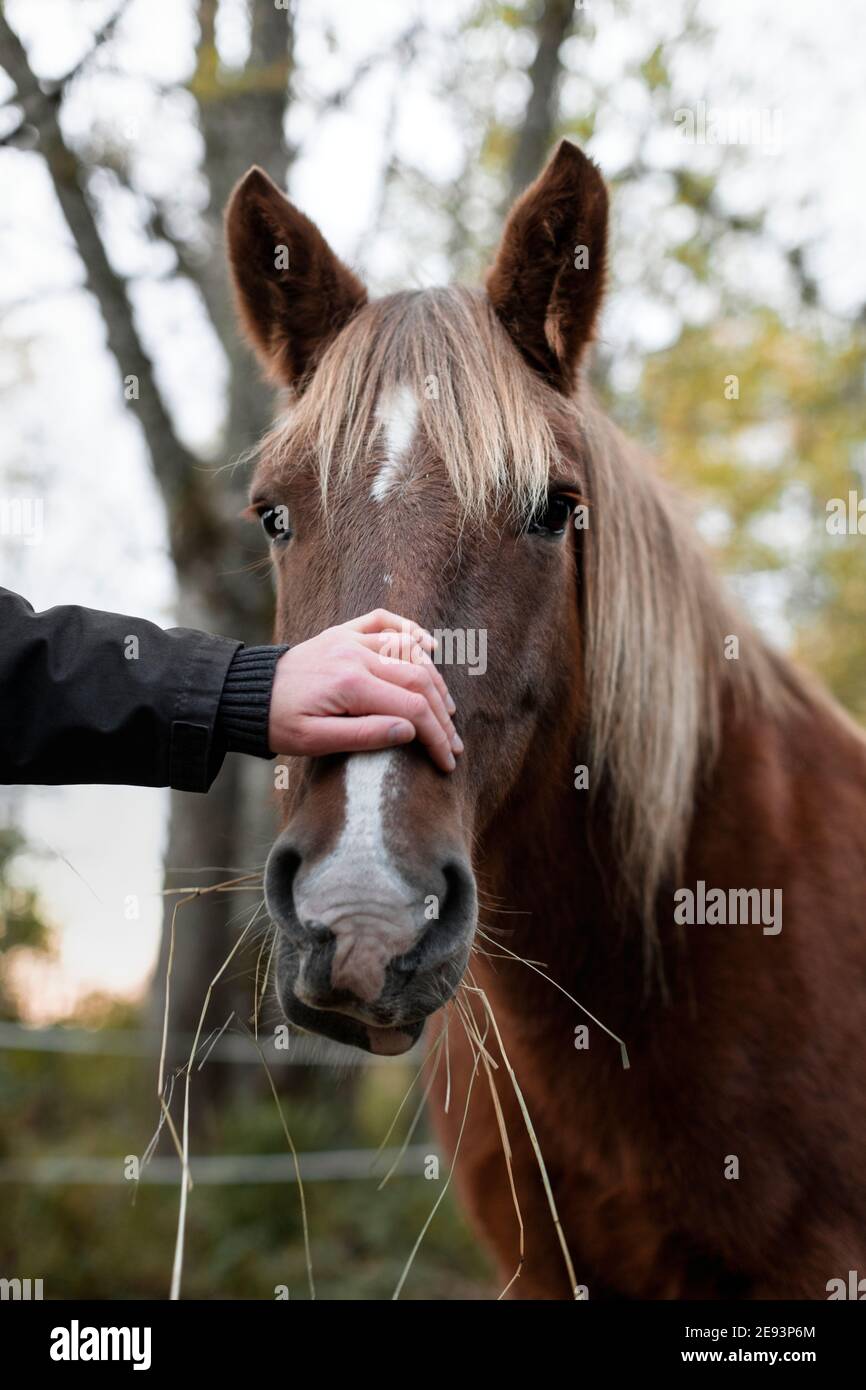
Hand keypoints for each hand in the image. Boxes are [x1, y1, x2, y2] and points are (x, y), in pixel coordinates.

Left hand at [267, 609, 462, 772]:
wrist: (246, 694)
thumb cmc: (279, 724)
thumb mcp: (315, 742)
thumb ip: (364, 736)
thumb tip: (411, 730)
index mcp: (350, 685)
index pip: (412, 708)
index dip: (436, 736)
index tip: (447, 761)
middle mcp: (356, 655)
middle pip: (419, 679)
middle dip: (443, 716)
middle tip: (454, 744)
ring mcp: (351, 639)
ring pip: (410, 652)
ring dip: (435, 681)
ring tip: (447, 712)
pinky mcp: (344, 632)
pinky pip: (385, 621)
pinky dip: (411, 631)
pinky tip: (429, 647)